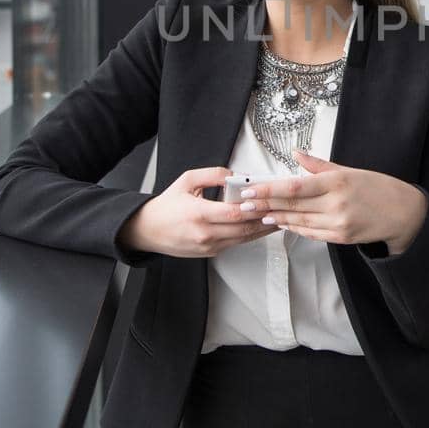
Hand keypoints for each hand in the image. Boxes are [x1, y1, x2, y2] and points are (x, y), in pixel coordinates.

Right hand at [118, 167, 277, 257]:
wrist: (147, 230)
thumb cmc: (166, 205)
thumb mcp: (186, 181)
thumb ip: (213, 175)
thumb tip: (236, 175)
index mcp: (198, 214)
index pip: (234, 214)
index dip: (253, 209)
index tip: (268, 201)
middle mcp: (204, 233)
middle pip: (243, 228)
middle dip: (265, 219)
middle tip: (281, 209)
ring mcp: (208, 246)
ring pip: (243, 239)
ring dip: (262, 229)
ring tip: (278, 218)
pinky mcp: (210, 253)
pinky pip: (235, 243)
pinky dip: (249, 235)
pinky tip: (260, 226)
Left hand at [251, 150, 426, 253]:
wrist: (402, 213)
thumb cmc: (376, 187)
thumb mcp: (349, 170)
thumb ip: (319, 165)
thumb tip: (296, 154)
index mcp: (337, 182)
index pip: (294, 187)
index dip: (268, 190)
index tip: (249, 189)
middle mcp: (336, 203)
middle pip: (292, 205)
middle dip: (264, 204)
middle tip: (243, 203)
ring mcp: (338, 223)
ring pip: (298, 221)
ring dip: (275, 218)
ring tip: (257, 214)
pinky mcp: (341, 237)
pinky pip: (311, 233)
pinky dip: (294, 228)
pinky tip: (281, 223)